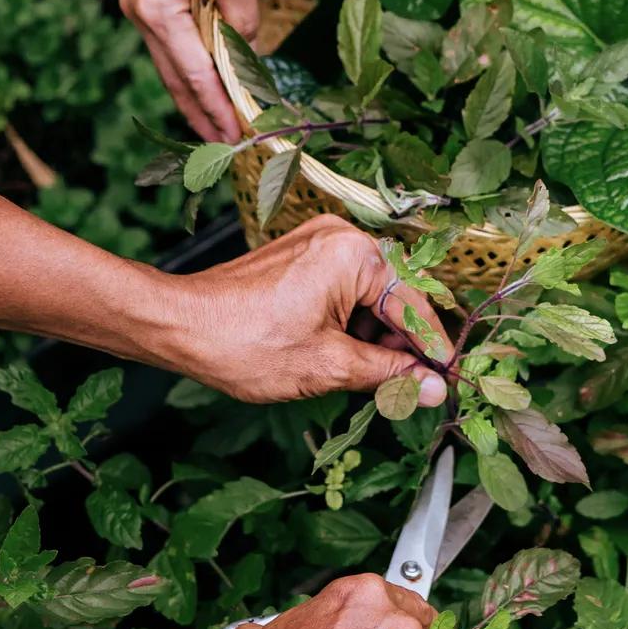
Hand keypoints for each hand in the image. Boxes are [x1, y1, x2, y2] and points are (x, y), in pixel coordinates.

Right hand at [121, 0, 258, 141]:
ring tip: (217, 125)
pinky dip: (187, 63)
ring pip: (169, 62)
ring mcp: (137, 1)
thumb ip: (242, 21)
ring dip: (193, 92)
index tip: (236, 140)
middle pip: (173, 78)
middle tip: (224, 149)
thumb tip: (246, 57)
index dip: (217, 109)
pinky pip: (169, 40)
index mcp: (157, 9)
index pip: (193, 75)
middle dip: (200, 114)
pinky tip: (205, 80)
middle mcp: (139, 10)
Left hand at [167, 216, 452, 406]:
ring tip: (374, 382)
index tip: (448, 383)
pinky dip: (350, 326)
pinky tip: (347, 360)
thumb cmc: (245, 343)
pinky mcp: (300, 258)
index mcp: (355, 254)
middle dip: (402, 346)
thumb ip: (389, 374)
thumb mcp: (328, 366)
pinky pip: (343, 291)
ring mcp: (318, 244)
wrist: (179, 327)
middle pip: (394, 297)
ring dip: (375, 339)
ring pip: (368, 297)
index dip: (433, 351)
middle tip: (411, 391)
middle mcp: (341, 237)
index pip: (414, 306)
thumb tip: (432, 387)